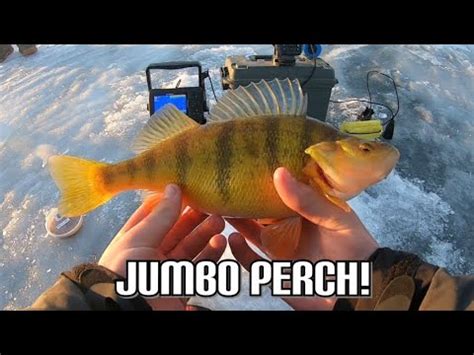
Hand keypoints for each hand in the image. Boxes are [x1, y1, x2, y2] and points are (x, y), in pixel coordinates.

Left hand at [99, 185, 226, 309]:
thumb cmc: (126, 272)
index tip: (190, 190)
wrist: (128, 311)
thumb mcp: (139, 237)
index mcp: (135, 241)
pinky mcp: (181, 288)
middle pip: (177, 232)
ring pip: (191, 248)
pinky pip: (200, 269)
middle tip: (212, 205)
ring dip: (206, 234)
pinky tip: (221, 242)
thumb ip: (161, 214)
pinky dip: (212, 255)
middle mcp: (150, 255)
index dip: (172, 203)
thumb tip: (174, 187)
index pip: (155, 216)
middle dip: (195, 218)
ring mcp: (167, 272)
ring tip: (220, 222)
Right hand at [227, 167, 377, 309]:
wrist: (362, 289)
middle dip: (243, 199)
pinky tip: (232, 239)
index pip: (279, 191)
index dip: (262, 179)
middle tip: (223, 184)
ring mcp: (281, 248)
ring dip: (235, 222)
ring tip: (218, 208)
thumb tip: (278, 172)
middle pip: (260, 211)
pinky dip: (240, 252)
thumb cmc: (354, 247)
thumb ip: (308, 199)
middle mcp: (289, 226)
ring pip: (252, 233)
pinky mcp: (276, 271)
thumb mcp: (335, 218)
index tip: (244, 164)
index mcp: (304, 210)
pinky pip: (252, 262)